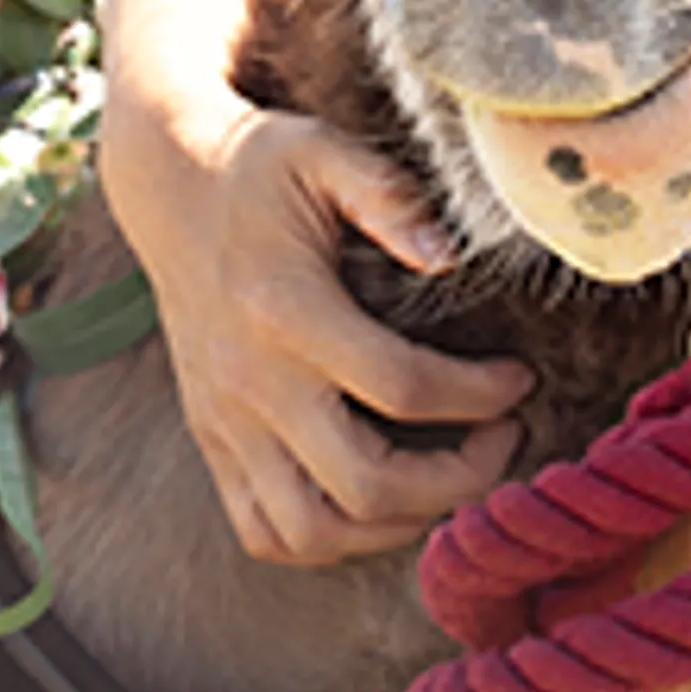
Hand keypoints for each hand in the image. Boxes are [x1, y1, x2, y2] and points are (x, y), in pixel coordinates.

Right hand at [98, 0, 533, 566]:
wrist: (168, 189)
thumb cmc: (262, 168)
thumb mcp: (325, 153)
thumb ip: (390, 198)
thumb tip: (450, 256)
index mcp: (287, 312)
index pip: (404, 388)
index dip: (482, 396)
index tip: (522, 378)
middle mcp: (251, 383)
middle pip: (367, 485)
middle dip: (459, 478)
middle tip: (505, 437)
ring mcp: (226, 424)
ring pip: (313, 532)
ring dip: (398, 525)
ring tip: (450, 479)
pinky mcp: (214, 441)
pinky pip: (266, 531)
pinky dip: (331, 538)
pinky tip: (383, 498)